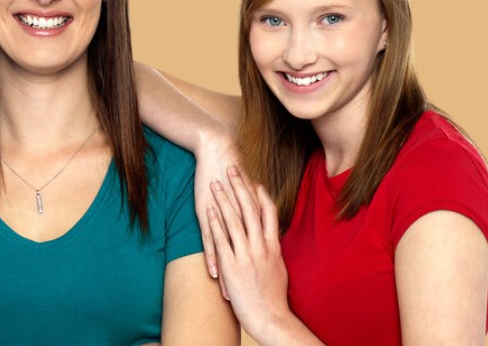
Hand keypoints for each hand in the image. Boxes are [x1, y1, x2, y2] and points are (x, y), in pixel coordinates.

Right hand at [193, 130, 256, 286]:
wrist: (219, 152)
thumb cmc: (231, 170)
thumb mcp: (246, 191)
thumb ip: (253, 205)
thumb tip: (261, 216)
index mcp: (252, 214)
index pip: (258, 247)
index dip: (262, 268)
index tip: (267, 287)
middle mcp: (242, 219)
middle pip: (247, 255)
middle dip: (249, 278)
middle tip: (252, 298)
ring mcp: (224, 219)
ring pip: (229, 253)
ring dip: (230, 275)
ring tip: (231, 296)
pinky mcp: (208, 215)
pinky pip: (212, 242)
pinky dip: (214, 259)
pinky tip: (214, 274)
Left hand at [208, 167, 290, 340]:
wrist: (270, 318)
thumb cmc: (275, 297)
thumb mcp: (278, 269)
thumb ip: (273, 252)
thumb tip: (271, 240)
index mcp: (273, 246)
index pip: (268, 212)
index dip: (261, 194)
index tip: (254, 180)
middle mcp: (260, 246)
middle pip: (250, 209)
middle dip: (240, 187)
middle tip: (232, 168)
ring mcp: (246, 255)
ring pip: (234, 220)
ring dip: (224, 199)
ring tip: (216, 183)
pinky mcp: (232, 265)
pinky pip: (222, 238)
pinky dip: (215, 222)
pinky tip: (209, 210)